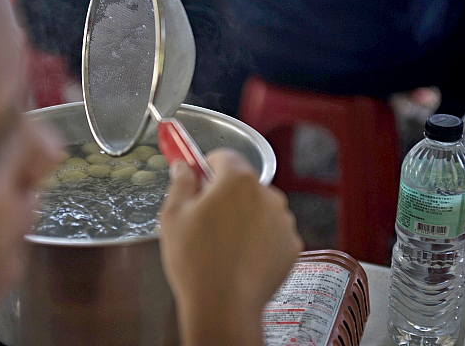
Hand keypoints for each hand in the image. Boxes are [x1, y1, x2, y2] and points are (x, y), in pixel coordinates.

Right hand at [159, 149, 302, 344]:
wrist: (223, 308)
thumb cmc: (195, 261)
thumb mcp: (173, 215)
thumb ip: (181, 182)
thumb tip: (183, 165)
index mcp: (238, 181)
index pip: (225, 157)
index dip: (208, 166)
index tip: (199, 179)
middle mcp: (267, 195)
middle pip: (243, 183)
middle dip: (225, 195)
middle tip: (205, 219)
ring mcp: (283, 221)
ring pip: (258, 207)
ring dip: (243, 216)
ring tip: (222, 243)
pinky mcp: (291, 245)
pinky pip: (272, 230)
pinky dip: (259, 237)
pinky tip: (240, 256)